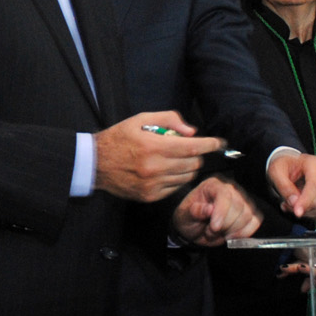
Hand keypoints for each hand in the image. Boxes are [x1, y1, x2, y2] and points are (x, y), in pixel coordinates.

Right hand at [93, 111, 222, 202]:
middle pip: (193, 163)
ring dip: (188, 167)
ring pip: (186, 177)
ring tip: (175, 159)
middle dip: (197, 154)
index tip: (220, 142)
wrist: (94, 164)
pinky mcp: (150, 196)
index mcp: (153, 146)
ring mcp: (153, 184)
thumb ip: (168, 119)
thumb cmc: (118, 138)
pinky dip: (177, 178)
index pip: (192, 147)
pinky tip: (166, 170)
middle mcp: (155, 168)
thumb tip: (191, 132)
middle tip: (189, 149)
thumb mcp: (140, 119)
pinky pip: (175, 187)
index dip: (210, 144)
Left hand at [170, 176, 261, 245]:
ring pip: (248, 216)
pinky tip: (231, 235)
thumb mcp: (185, 216)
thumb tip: (209, 209)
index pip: (224, 195)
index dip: (222, 212)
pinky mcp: (250, 212)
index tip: (214, 227)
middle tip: (210, 231)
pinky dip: (244, 233)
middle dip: (224, 225)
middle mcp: (231, 188)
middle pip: (238, 207)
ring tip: (217, 232)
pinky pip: (255, 222)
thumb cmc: (189, 218)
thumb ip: (195, 211)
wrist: (195, 227)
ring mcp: (243, 199)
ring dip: (232, 230)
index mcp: (213, 185)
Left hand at [267, 151, 315, 220]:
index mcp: (315, 164)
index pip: (314, 186)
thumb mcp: (275, 172)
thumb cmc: (283, 167)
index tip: (297, 213)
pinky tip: (302, 206)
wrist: (288, 167)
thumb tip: (294, 202)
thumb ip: (284, 187)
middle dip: (300, 207)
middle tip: (286, 202)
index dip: (305, 201)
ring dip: (305, 212)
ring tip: (293, 203)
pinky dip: (312, 215)